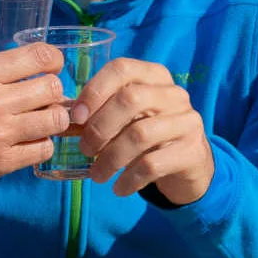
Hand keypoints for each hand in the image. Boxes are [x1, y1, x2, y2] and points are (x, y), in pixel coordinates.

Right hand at [0, 43, 68, 211]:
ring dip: (52, 120)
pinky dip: (41, 145)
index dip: (53, 61)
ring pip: (55, 120)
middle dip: (54, 92)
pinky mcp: (1, 163)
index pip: (40, 56)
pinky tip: (28, 144)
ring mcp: (0, 133)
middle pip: (53, 88)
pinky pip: (43, 149)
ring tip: (39, 123)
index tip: (51, 67)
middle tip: (44, 100)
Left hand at [74, 58, 213, 204]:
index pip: (121, 69)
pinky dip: (129, 179)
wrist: (190, 163)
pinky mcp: (192, 151)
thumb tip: (65, 121)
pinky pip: (152, 165)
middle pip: (130, 99)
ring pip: (139, 134)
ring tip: (97, 175)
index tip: (76, 118)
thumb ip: (101, 113)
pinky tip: (118, 188)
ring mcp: (187, 121)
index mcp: (154, 76)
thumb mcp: (128, 118)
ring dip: (110, 158)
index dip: (94, 91)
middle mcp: (173, 94)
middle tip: (84, 150)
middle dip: (99, 127)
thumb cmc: (149, 134)